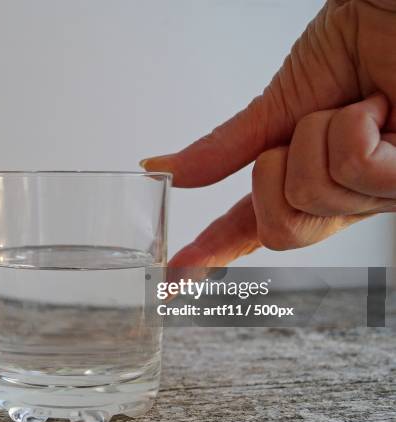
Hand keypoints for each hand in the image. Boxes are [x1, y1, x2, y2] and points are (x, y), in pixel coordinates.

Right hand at [141, 0, 395, 266]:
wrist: (392, 6)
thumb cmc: (354, 47)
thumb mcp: (276, 106)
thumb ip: (223, 150)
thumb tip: (163, 172)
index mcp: (304, 180)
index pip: (250, 228)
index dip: (213, 254)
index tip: (175, 280)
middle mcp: (341, 198)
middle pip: (281, 233)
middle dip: (273, 178)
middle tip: (300, 136)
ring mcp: (377, 196)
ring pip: (313, 195)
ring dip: (318, 134)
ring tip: (357, 104)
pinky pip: (352, 169)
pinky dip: (352, 127)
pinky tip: (380, 107)